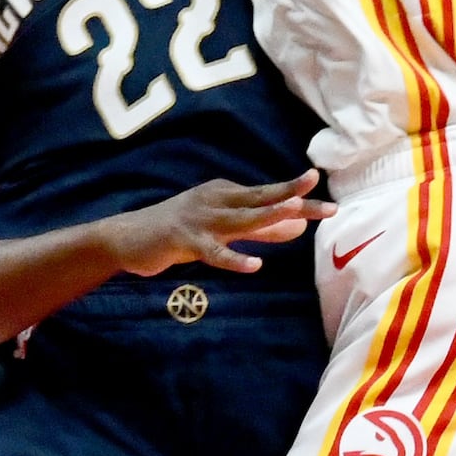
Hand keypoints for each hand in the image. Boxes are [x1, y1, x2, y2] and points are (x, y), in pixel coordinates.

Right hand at [107, 172, 328, 277]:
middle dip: (295, 200)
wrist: (127, 237)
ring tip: (295, 213)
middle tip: (328, 206)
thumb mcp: (224, 229)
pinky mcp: (183, 242)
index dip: (296, 192)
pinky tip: (255, 265)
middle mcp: (216, 201)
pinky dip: (234, 258)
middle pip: (262, 200)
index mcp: (226, 194)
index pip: (268, 194)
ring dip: (269, 216)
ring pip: (241, 220)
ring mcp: (199, 220)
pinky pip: (213, 253)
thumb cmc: (179, 233)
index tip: (323, 190)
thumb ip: (261, 229)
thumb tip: (300, 227)